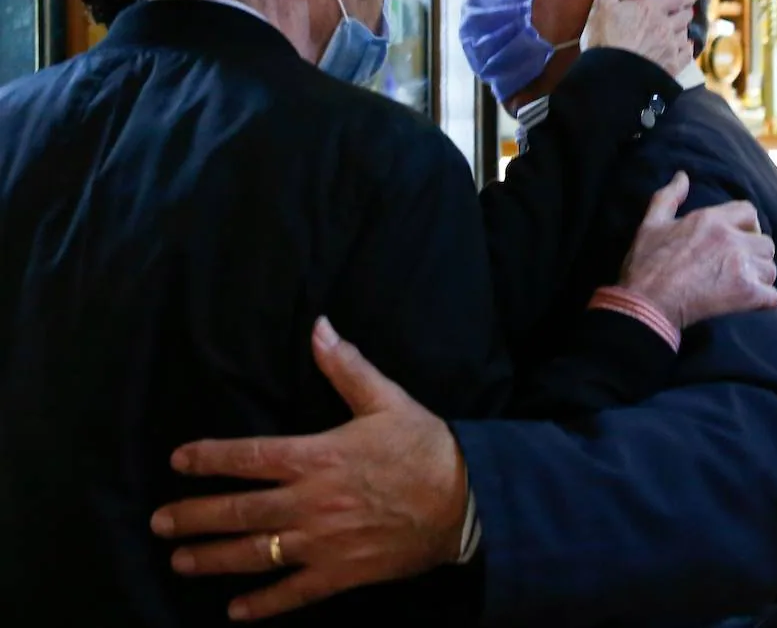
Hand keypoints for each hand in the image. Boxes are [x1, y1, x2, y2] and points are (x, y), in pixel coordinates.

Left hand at [150, 319, 466, 621]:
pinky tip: (235, 611)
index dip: (210, 458)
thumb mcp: (387, 399)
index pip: (249, 457)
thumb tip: (318, 327)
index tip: (179, 461)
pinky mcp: (342, 573)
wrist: (466, 500)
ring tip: (181, 560)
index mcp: (318, 457)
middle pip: (239, 511)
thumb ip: (346, 366)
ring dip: (213, 559)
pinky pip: (293, 593)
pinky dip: (263, 604)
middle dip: (195, 516)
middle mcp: (311, 502)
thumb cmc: (425, 447)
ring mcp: (323, 542)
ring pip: (255, 554)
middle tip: (160, 521)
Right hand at [583, 0, 696, 75]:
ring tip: (673, 34)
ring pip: (687, 35)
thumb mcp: (603, 3)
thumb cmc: (603, 38)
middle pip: (687, 15)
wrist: (609, 76)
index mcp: (653, 8)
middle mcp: (668, 27)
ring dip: (682, 33)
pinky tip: (677, 52)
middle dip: (683, 13)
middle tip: (677, 14)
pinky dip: (685, 51)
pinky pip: (688, 55)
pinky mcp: (673, 68)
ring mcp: (672, 48)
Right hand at [620, 172, 776, 328]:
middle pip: (765, 243)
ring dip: (759, 279)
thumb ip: (669, 196)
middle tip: (739, 267)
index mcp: (712, 219)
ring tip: (741, 286)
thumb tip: (682, 176)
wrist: (647, 303)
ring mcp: (742, 266)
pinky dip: (763, 301)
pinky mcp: (746, 293)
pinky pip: (772, 297)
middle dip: (755, 255)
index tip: (739, 238)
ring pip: (770, 269)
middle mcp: (732, 238)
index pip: (749, 212)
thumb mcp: (651, 223)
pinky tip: (748, 303)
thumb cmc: (645, 264)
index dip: (748, 225)